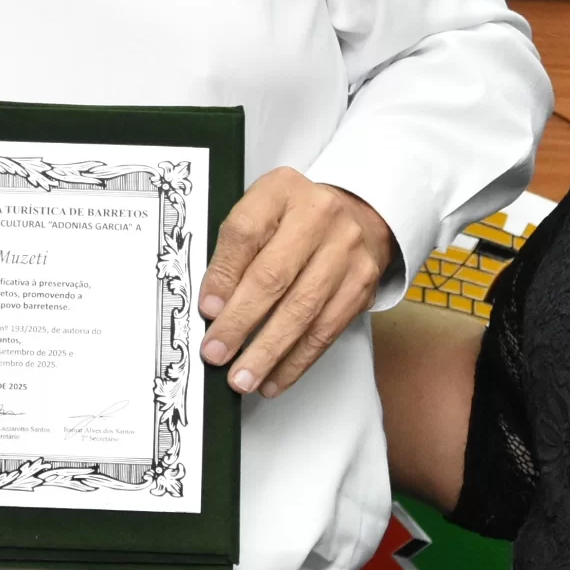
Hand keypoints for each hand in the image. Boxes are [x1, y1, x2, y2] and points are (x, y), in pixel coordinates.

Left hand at [197, 167, 389, 398]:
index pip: (246, 232)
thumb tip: (213, 307)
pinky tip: (274, 379)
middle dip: (240, 322)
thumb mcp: (260, 213)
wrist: (355, 214)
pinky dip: (297, 360)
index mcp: (282, 190)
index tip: (207, 310)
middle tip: (217, 353)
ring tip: (242, 378)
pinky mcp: (361, 286)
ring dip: (268, 352)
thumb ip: (234, 251)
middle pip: (274, 276)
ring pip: (302, 311)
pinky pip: (325, 331)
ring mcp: (346, 252)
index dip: (223, 274)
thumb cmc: (294, 218)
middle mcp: (320, 216)